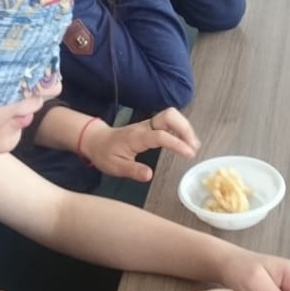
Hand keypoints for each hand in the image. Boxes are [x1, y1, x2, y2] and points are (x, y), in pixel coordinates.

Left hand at [79, 109, 200, 182]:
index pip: (160, 136)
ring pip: (171, 115)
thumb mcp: (115, 167)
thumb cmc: (105, 154)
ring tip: (193, 146)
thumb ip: (132, 170)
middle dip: (185, 128)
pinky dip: (181, 128)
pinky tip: (186, 141)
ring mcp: (148, 124)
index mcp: (136, 137)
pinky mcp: (151, 126)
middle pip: (169, 115)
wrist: (96, 140)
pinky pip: (169, 121)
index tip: (189, 154)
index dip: (177, 143)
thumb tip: (149, 175)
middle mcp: (144, 127)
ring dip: (185, 127)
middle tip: (193, 147)